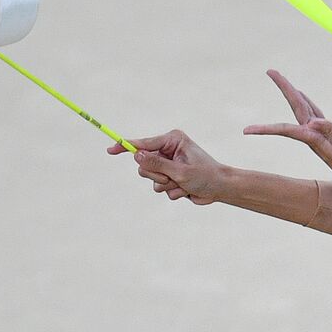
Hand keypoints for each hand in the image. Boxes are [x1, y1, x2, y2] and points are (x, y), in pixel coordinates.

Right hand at [106, 129, 224, 204]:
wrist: (220, 189)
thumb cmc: (205, 175)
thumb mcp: (180, 170)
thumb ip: (157, 164)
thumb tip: (136, 155)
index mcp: (172, 140)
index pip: (143, 143)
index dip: (126, 147)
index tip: (111, 150)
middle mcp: (168, 150)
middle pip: (143, 164)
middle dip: (156, 175)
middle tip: (172, 177)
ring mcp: (168, 165)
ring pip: (150, 178)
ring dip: (165, 185)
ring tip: (182, 183)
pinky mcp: (170, 177)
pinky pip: (159, 188)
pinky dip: (172, 191)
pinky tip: (186, 189)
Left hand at [243, 69, 331, 197]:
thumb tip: (314, 122)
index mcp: (313, 139)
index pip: (286, 128)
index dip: (266, 128)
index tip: (246, 130)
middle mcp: (312, 134)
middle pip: (295, 106)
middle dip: (283, 88)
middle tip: (271, 71)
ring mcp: (319, 133)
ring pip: (302, 107)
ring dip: (291, 92)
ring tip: (281, 79)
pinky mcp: (327, 132)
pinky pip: (313, 111)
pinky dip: (306, 100)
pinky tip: (301, 96)